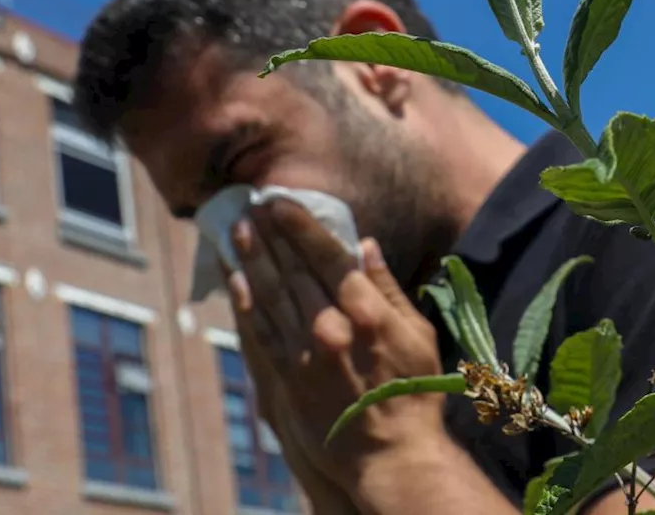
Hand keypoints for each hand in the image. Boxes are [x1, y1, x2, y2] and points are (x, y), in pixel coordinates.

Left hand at [228, 198, 449, 490]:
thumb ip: (389, 287)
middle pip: (294, 270)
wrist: (392, 453)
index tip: (279, 201)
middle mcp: (331, 325)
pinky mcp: (288, 377)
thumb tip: (366, 245)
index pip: (326, 256)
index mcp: (366, 311)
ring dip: (253, 260)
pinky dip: (247, 304)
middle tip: (251, 207)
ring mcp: (305, 351)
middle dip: (270, 235)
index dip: (300, 226)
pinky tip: (237, 281)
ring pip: (272, 295)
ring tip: (237, 232)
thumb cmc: (414, 391)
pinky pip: (262, 332)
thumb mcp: (417, 333)